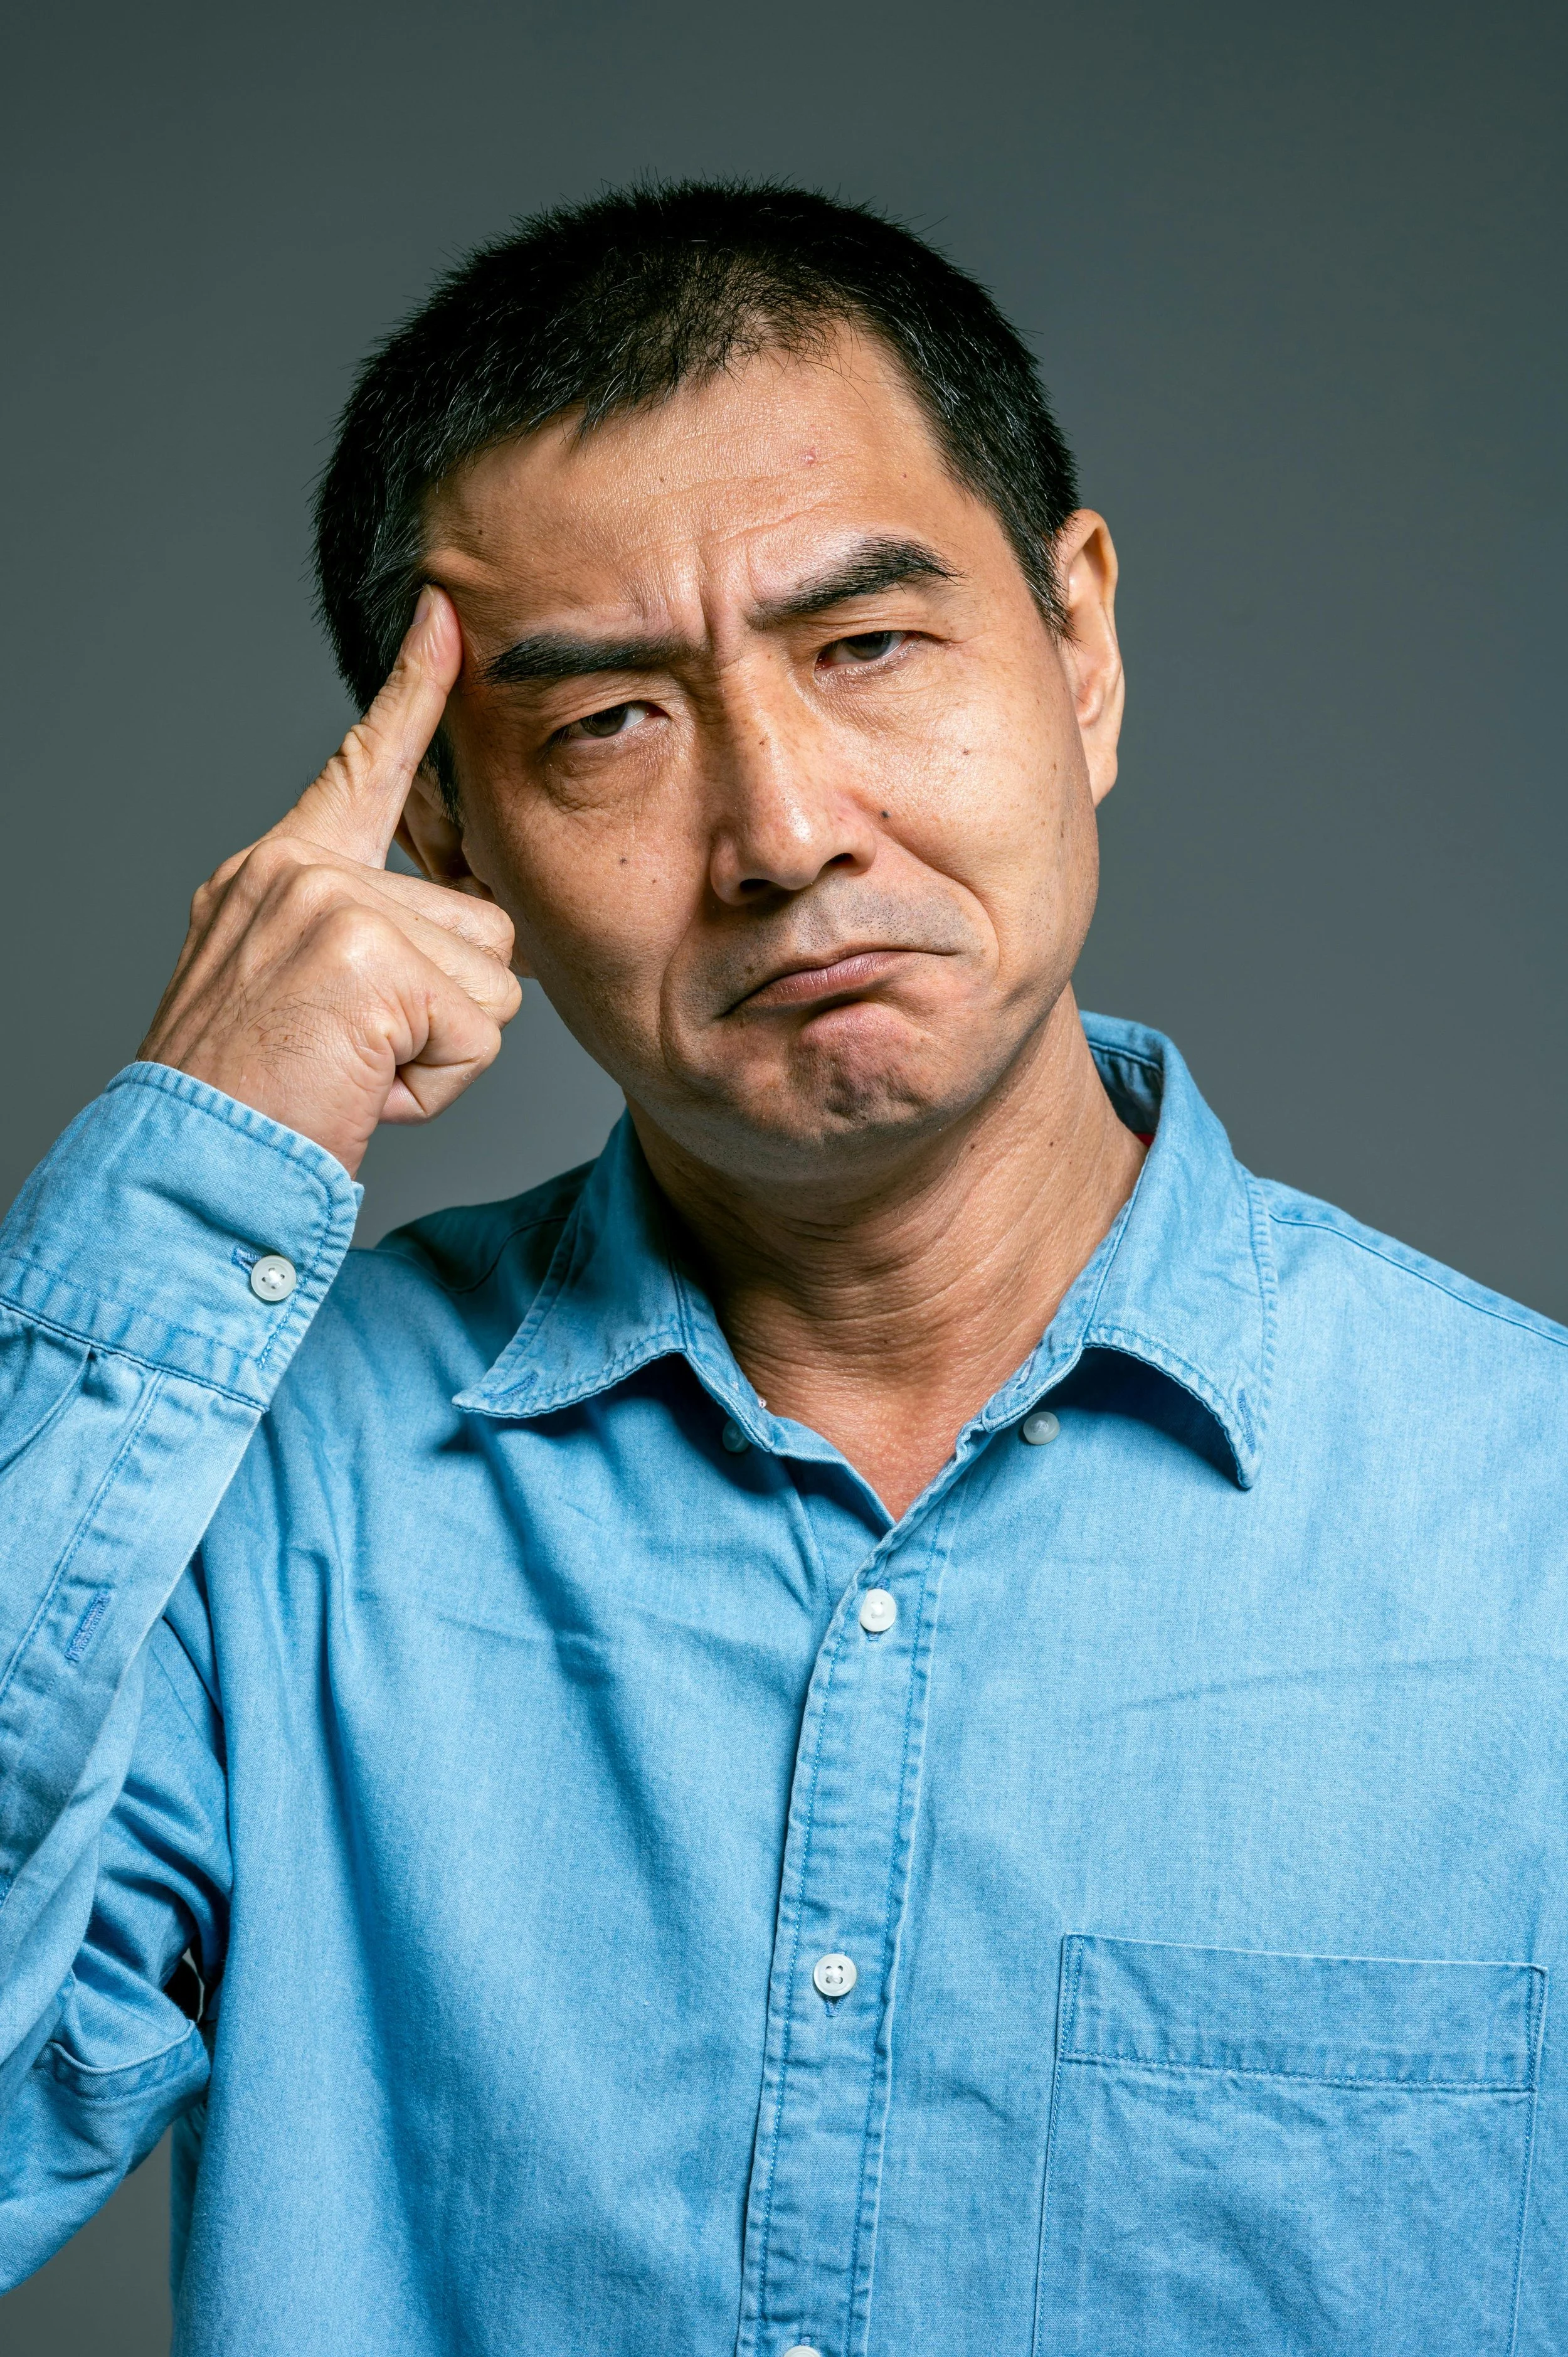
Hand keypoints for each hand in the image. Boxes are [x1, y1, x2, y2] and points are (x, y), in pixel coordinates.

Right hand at [139, 587, 520, 1177]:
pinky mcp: (372, 961)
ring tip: (356, 1068)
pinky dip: (439, 1085)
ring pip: (493, 978)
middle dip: (449, 1007)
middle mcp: (301, 872)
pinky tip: (365, 1089)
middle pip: (480, 920)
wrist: (192, 1165)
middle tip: (359, 1049)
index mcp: (281, 870)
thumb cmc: (250, 1097)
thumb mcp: (294, 990)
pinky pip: (482, 1034)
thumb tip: (467, 938)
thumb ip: (366, 938)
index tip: (447, 617)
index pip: (363, 765)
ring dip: (445, 1048)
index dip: (414, 691)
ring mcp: (334, 908)